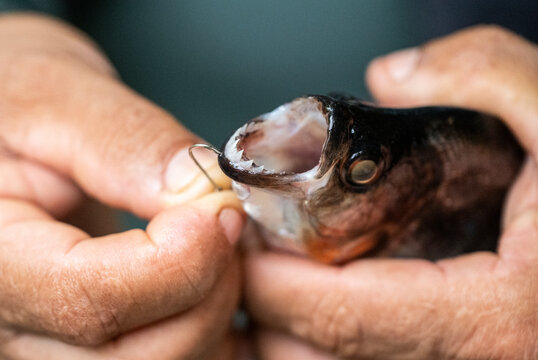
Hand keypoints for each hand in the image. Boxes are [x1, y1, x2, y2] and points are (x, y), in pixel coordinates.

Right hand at [0, 14, 242, 358]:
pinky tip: (203, 270)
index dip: (180, 261)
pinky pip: (170, 356)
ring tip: (210, 238)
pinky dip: (206, 323)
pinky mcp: (87, 338)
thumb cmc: (10, 105)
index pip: (91, 299)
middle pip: (136, 354)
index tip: (221, 208)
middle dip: (206, 287)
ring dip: (211, 305)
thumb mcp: (51, 94)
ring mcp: (49, 339)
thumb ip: (126, 142)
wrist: (4, 131)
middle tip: (222, 218)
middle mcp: (10, 322)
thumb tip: (204, 190)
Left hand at [245, 26, 537, 358]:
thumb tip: (390, 77)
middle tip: (254, 255)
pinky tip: (332, 298)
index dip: (272, 282)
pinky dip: (329, 344)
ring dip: (291, 335)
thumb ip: (486, 74)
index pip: (341, 318)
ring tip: (281, 277)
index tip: (241, 240)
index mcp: (506, 321)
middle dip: (269, 314)